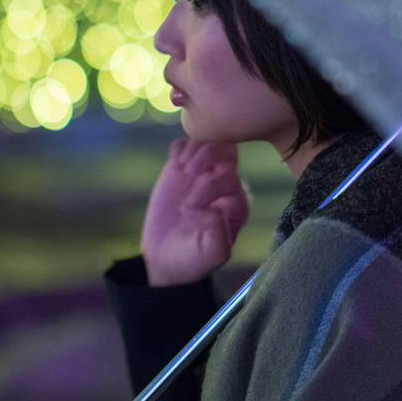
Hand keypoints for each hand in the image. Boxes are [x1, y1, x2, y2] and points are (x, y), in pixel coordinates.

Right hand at [141, 138, 248, 286]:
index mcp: (237, 204)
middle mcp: (224, 185)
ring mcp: (202, 174)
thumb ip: (219, 235)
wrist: (164, 258)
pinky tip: (174, 164)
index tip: (189, 208)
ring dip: (194, 149)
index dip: (211, 189)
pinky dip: (180, 148)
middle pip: (228, 151)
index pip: (233, 181)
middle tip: (189, 172)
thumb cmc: (193, 259)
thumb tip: (213, 208)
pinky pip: (185, 144)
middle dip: (209, 156)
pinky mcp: (180, 169)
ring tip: (182, 168)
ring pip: (209, 142)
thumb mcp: (210, 256)